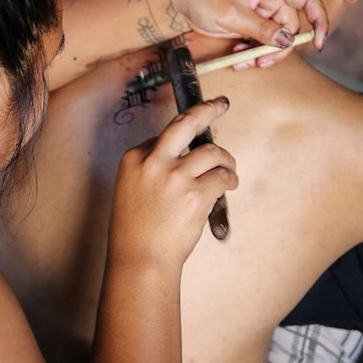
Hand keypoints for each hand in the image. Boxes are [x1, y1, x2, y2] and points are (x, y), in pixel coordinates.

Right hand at [109, 97, 237, 268]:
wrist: (140, 259)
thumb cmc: (136, 230)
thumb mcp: (132, 190)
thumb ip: (153, 170)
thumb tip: (189, 154)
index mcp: (134, 158)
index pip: (165, 136)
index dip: (185, 138)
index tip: (197, 134)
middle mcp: (154, 162)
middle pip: (186, 123)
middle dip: (207, 109)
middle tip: (220, 104)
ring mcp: (176, 177)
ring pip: (212, 152)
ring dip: (226, 160)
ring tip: (229, 170)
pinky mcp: (196, 194)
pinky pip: (222, 177)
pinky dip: (230, 180)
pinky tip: (229, 186)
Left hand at [176, 0, 330, 67]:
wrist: (175, 3)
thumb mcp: (232, 14)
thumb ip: (262, 29)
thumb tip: (287, 41)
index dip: (318, 19)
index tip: (318, 43)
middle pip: (292, 27)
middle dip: (279, 48)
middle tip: (262, 62)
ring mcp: (260, 12)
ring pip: (277, 39)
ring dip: (263, 54)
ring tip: (243, 62)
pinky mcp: (251, 25)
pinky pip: (262, 43)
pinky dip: (253, 54)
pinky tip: (236, 58)